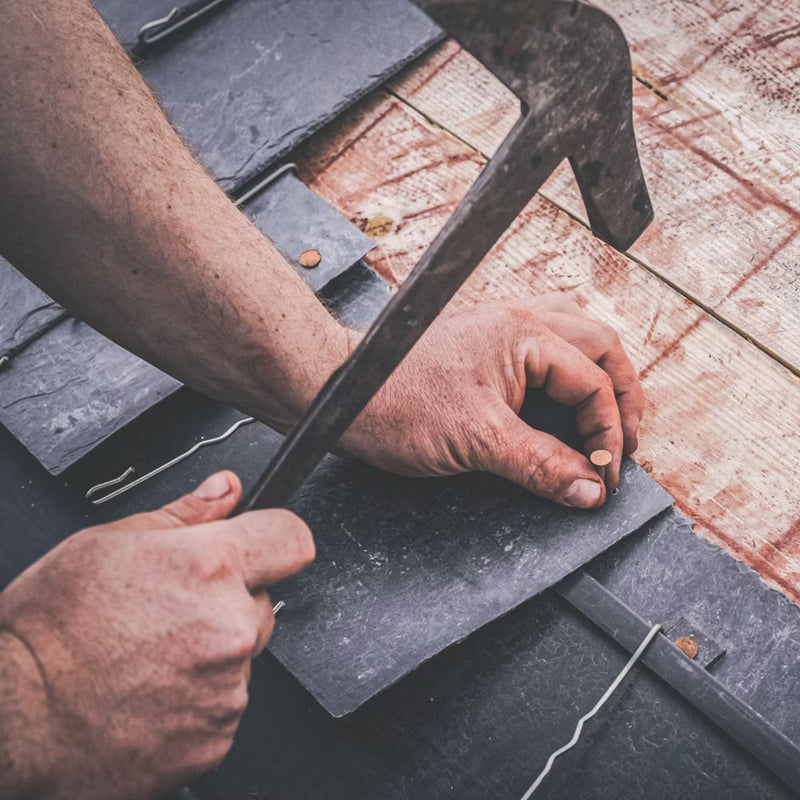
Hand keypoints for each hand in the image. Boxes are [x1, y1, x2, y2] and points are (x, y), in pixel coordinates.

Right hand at [0, 472, 313, 798]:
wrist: (13, 718)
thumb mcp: (108, 543)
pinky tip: (151, 694)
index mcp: (210, 568)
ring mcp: (226, 689)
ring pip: (242, 657)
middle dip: (230, 603)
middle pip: (264, 603)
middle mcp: (230, 628)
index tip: (262, 546)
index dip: (274, 539)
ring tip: (150, 658)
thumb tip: (226, 490)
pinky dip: (197, 702)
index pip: (291, 539)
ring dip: (212, 656)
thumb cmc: (49, 631)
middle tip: (173, 613)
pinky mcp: (214, 738)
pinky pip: (223, 707)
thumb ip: (186, 513)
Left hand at [343, 295, 642, 508]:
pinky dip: (567, 364)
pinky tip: (562, 389)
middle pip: (600, 346)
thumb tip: (590, 489)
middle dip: (621, 396)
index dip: (609, 433)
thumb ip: (539, 464)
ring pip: (577, 334)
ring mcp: (500, 327)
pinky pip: (545, 339)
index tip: (605, 476)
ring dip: (600, 371)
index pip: (594, 383)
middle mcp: (518, 321)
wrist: (343, 392)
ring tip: (607, 413)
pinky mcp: (484, 342)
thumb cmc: (397, 405)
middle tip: (623, 444)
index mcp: (524, 336)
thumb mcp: (477, 441)